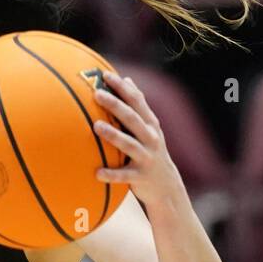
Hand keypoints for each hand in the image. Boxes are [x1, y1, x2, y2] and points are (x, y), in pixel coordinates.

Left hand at [93, 72, 185, 207]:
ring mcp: (146, 158)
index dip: (122, 88)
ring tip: (96, 126)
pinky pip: (124, 176)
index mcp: (150, 125)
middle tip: (97, 94)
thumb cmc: (150, 151)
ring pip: (129, 145)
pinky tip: (96, 173)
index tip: (105, 75)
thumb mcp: (149, 128)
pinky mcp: (140, 178)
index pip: (137, 101)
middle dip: (115, 105)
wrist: (166, 186)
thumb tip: (126, 79)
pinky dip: (111, 175)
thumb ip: (138, 106)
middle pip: (132, 119)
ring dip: (113, 135)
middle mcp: (150, 139)